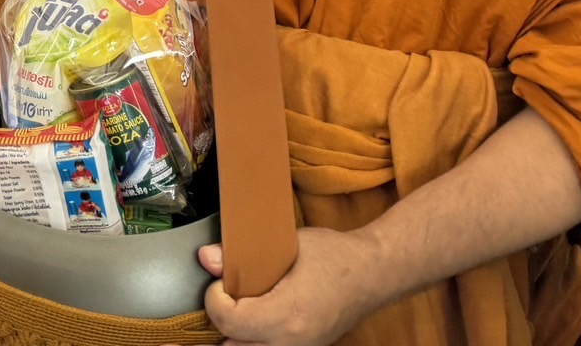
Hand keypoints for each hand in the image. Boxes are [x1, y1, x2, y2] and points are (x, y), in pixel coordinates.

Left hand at [199, 228, 383, 345]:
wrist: (373, 274)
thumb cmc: (336, 256)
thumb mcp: (288, 245)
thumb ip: (243, 255)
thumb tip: (206, 258)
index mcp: (288, 315)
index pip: (230, 321)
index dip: (214, 300)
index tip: (218, 283)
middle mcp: (292, 342)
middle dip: (216, 326)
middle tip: (213, 306)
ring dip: (231, 338)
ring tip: (223, 319)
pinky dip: (249, 341)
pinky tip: (243, 327)